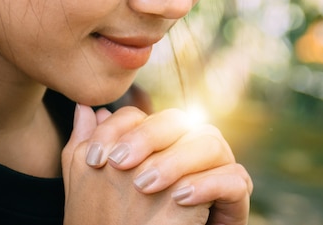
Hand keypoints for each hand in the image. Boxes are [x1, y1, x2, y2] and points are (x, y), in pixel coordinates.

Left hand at [62, 104, 252, 224]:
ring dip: (176, 160)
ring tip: (145, 185)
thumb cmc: (132, 224)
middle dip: (147, 137)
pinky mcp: (237, 193)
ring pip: (210, 141)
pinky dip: (207, 184)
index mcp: (164, 140)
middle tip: (119, 164)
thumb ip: (91, 148)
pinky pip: (234, 176)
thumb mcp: (104, 186)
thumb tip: (85, 109)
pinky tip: (179, 198)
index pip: (147, 115)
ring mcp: (219, 166)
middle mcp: (193, 145)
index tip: (96, 157)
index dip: (121, 128)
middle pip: (179, 120)